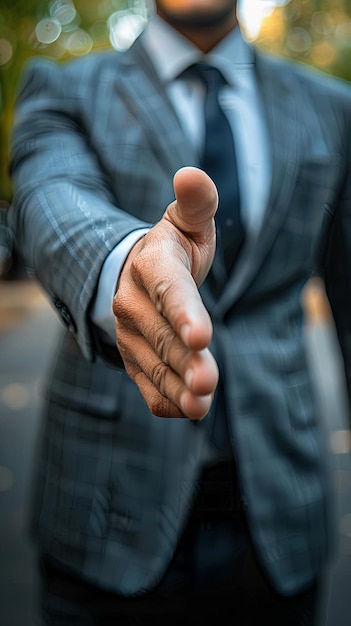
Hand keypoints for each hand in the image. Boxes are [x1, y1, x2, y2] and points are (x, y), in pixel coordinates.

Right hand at [113, 166, 218, 419]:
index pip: (168, 289)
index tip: (201, 334)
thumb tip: (192, 173)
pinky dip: (167, 400)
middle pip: (163, 335)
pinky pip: (147, 384)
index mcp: (152, 265)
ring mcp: (131, 334)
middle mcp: (134, 303)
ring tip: (201, 405)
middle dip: (186, 360)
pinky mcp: (136, 359)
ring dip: (178, 387)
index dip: (183, 312)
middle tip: (208, 382)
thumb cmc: (174, 250)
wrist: (140, 277)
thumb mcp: (187, 221)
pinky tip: (190, 411)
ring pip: (155, 365)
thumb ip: (197, 201)